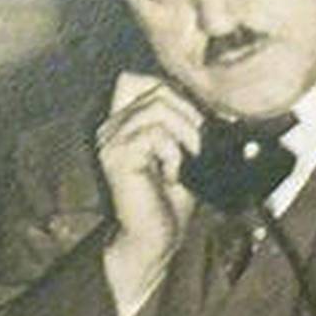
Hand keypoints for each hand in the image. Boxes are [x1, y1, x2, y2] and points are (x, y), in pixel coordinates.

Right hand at [96, 72, 201, 315]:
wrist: (156, 238)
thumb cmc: (169, 200)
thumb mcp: (180, 151)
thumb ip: (180, 121)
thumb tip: (206, 97)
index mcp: (121, 122)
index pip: (135, 78)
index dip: (169, 89)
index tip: (192, 119)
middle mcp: (110, 127)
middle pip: (155, 89)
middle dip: (188, 113)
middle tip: (198, 146)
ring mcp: (110, 141)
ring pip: (157, 109)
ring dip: (185, 134)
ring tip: (187, 161)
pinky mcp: (117, 157)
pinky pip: (154, 135)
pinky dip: (173, 153)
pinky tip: (171, 175)